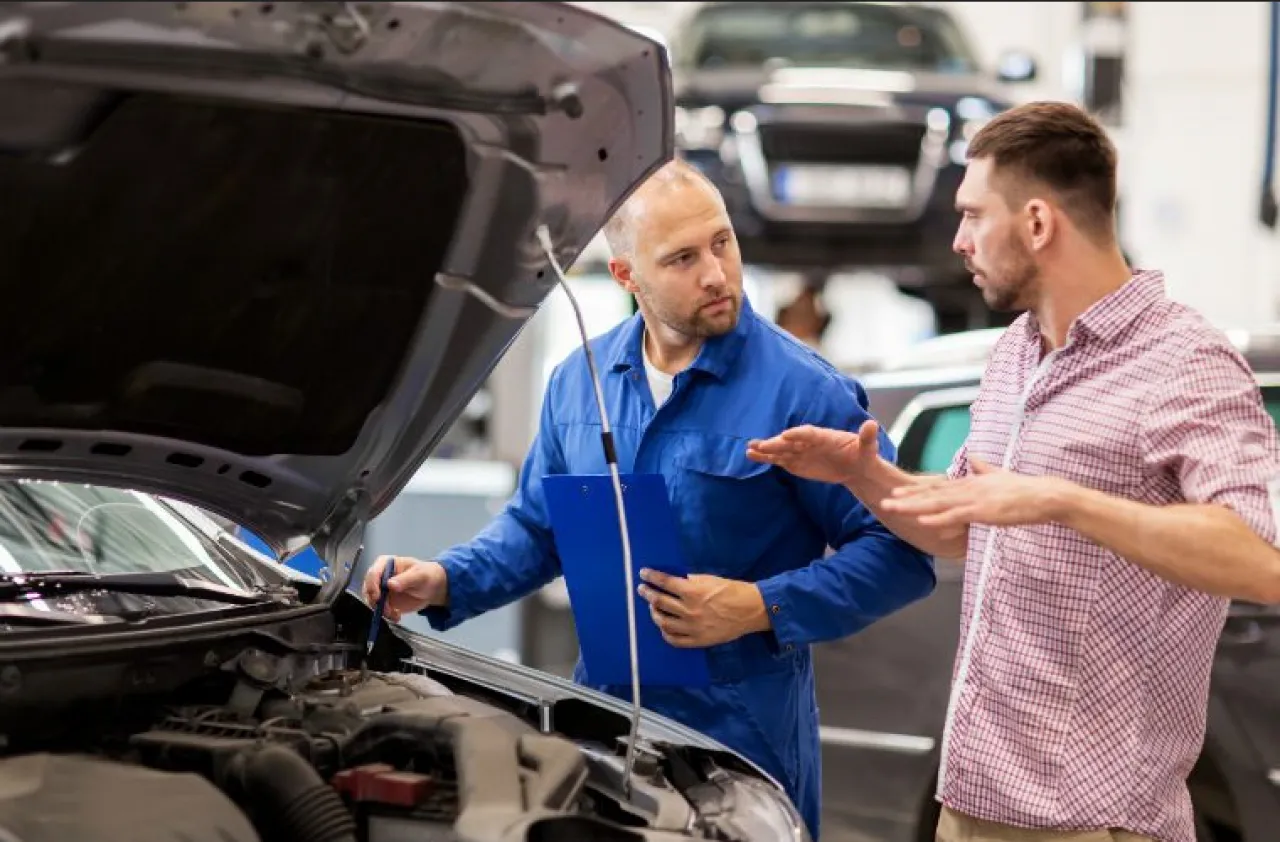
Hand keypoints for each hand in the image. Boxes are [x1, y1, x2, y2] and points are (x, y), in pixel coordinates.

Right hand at [362, 555, 448, 621]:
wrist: (433, 588)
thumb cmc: (426, 575)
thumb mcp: (419, 575)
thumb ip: (406, 579)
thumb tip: (390, 584)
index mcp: (386, 563)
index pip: (373, 573)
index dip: (373, 585)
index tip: (378, 597)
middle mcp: (380, 575)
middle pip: (368, 588)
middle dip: (375, 600)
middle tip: (386, 609)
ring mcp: (381, 589)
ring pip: (371, 600)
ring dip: (381, 610)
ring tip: (394, 614)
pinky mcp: (384, 601)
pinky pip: (379, 609)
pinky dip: (386, 615)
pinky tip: (396, 616)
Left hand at [636, 569, 767, 647]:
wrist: (751, 610)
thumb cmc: (732, 590)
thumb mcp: (710, 579)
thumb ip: (690, 580)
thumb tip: (674, 580)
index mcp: (693, 592)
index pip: (665, 582)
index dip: (652, 576)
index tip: (644, 573)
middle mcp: (689, 610)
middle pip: (660, 602)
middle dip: (648, 594)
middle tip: (642, 589)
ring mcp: (692, 628)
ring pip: (663, 622)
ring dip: (654, 613)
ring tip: (653, 607)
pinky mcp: (698, 641)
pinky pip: (675, 640)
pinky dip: (665, 633)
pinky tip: (663, 627)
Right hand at [746, 419, 881, 484]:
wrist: (856, 466)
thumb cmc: (863, 454)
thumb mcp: (868, 447)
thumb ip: (867, 437)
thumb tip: (872, 424)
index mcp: (825, 436)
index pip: (809, 433)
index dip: (798, 434)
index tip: (786, 435)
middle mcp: (809, 441)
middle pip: (790, 441)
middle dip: (775, 443)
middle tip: (760, 445)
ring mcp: (801, 451)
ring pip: (781, 449)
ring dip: (766, 449)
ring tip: (750, 449)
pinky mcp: (796, 462)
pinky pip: (779, 460)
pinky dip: (766, 458)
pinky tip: (752, 456)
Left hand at [880, 458, 1072, 527]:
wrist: (1045, 495)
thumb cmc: (1023, 489)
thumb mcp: (999, 476)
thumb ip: (984, 468)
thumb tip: (974, 457)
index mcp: (969, 484)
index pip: (937, 486)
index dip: (915, 490)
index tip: (896, 492)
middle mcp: (967, 488)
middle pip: (931, 494)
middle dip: (907, 498)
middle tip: (884, 502)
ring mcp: (974, 499)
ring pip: (937, 503)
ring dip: (914, 507)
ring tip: (894, 509)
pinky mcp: (983, 511)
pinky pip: (955, 516)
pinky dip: (938, 518)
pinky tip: (922, 521)